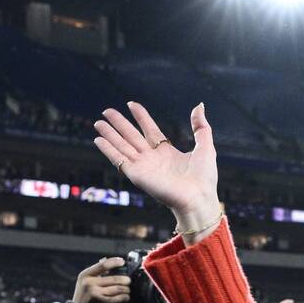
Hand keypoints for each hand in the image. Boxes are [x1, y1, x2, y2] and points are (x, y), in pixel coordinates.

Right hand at [72, 257, 130, 302]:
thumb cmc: (85, 295)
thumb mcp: (86, 281)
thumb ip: (98, 272)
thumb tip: (114, 265)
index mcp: (86, 275)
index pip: (103, 265)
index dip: (115, 262)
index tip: (122, 262)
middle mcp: (90, 283)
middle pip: (113, 279)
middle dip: (125, 280)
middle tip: (128, 280)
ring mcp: (95, 293)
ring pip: (117, 289)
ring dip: (126, 289)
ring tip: (127, 290)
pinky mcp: (101, 302)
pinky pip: (117, 298)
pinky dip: (124, 297)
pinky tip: (125, 297)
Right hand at [92, 101, 219, 232]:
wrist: (198, 198)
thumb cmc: (204, 178)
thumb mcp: (205, 146)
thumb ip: (200, 126)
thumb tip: (199, 105)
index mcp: (167, 153)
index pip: (150, 130)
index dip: (141, 117)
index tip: (131, 104)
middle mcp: (153, 159)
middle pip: (132, 136)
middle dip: (119, 123)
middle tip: (107, 110)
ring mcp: (143, 167)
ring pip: (122, 146)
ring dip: (109, 134)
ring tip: (98, 122)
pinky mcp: (137, 175)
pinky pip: (119, 160)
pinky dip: (108, 150)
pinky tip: (98, 140)